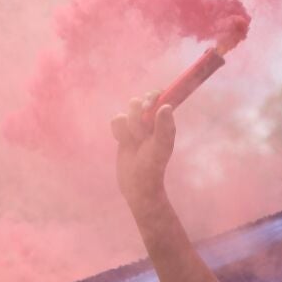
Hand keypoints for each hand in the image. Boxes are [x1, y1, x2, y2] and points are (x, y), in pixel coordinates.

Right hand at [110, 92, 175, 212]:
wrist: (136, 184)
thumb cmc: (152, 168)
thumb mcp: (160, 148)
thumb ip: (163, 127)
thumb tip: (166, 106)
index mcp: (164, 121)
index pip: (159, 97)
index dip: (152, 96)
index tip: (147, 106)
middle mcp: (151, 121)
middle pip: (139, 102)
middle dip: (137, 117)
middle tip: (141, 135)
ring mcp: (136, 126)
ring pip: (126, 112)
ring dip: (128, 127)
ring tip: (135, 142)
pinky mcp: (124, 132)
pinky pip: (116, 120)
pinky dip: (118, 132)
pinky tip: (124, 143)